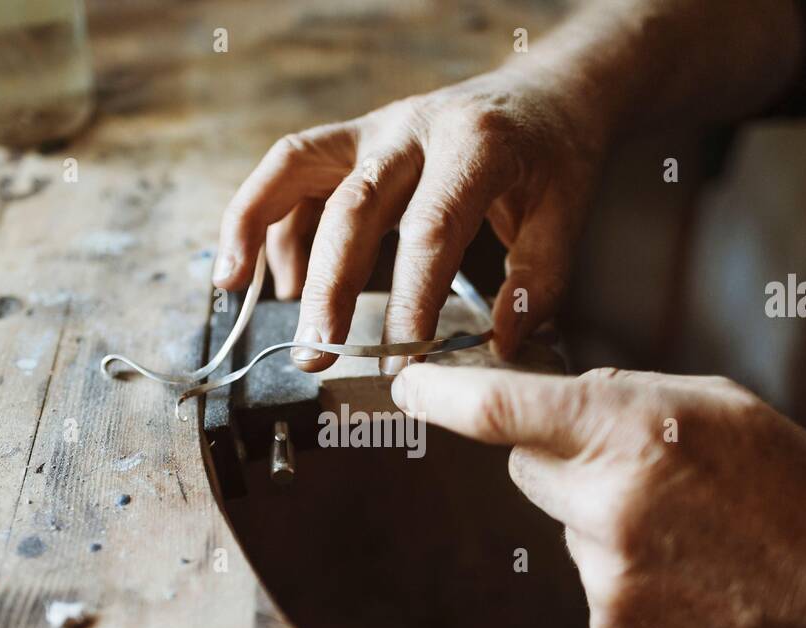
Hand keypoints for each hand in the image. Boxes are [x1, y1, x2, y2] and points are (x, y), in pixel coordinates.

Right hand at [214, 68, 603, 372]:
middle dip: (328, 287)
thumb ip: (537, 280)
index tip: (403, 361)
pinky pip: (292, 174)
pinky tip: (274, 281)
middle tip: (317, 352)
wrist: (546, 89)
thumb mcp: (568, 211)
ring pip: (295, 168)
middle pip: (352, 207)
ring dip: (257, 226)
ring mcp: (374, 129)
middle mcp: (412, 129)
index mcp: (472, 147)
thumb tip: (499, 343)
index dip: (410, 300)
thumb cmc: (554, 153)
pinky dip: (268, 220)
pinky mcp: (352, 139)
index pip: (429, 231)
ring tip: (237, 290)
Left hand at [390, 364, 805, 627]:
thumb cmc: (790, 485)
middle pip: (523, 469)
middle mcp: (607, 506)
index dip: (441, 395)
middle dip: (559, 459)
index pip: (502, 410)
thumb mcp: (713, 402)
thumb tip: (550, 398)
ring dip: (598, 519)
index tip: (407, 384)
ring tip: (681, 528)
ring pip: (560, 526)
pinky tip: (680, 569)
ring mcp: (605, 577)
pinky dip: (619, 569)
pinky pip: (586, 577)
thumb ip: (620, 395)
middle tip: (634, 467)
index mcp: (632, 433)